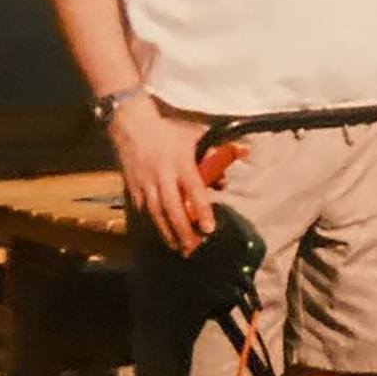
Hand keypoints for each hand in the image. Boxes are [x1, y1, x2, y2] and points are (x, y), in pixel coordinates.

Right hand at [110, 100, 213, 255]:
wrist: (131, 126)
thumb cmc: (169, 132)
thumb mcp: (196, 136)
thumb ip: (217, 152)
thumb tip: (244, 155)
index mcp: (180, 163)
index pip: (193, 190)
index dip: (202, 210)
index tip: (209, 229)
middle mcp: (162, 176)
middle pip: (173, 209)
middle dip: (183, 231)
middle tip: (194, 249)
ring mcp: (145, 184)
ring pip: (156, 214)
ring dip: (168, 234)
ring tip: (179, 249)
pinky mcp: (133, 188)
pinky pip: (143, 211)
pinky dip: (153, 225)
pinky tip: (162, 236)